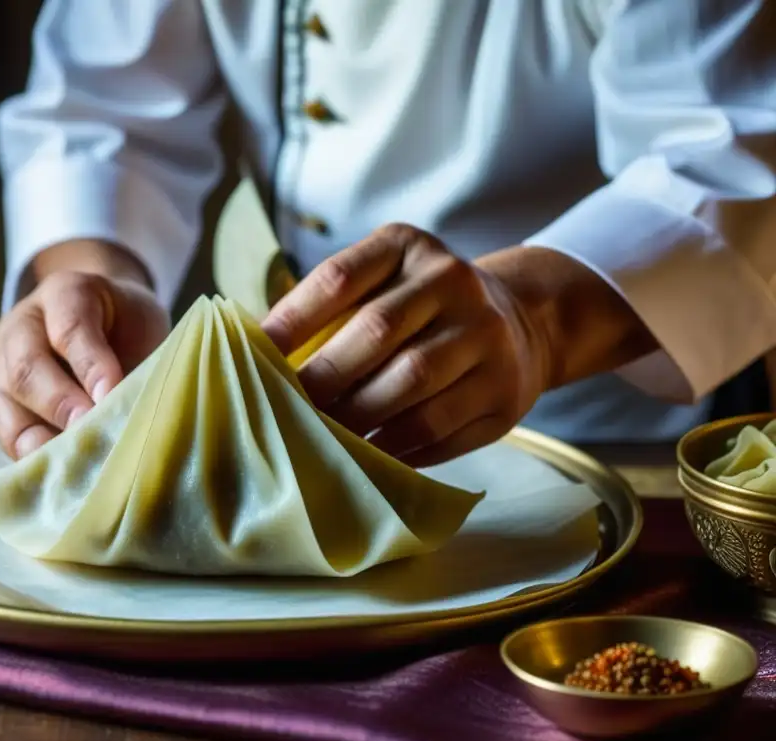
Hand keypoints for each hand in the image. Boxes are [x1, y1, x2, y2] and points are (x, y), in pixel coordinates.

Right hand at [0, 244, 168, 458]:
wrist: (105, 322)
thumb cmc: (128, 327)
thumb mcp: (144, 327)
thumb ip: (136, 364)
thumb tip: (133, 418)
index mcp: (65, 293)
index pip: (70, 327)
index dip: (90, 364)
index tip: (111, 395)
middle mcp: (22, 323)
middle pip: (25, 365)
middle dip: (58, 404)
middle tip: (88, 431)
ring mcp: (0, 361)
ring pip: (0, 399)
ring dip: (36, 436)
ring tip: (70, 461)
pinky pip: (0, 429)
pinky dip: (26, 454)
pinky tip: (55, 472)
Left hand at [261, 224, 554, 466]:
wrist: (522, 323)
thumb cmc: (421, 308)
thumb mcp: (384, 282)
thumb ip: (329, 309)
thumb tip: (255, 356)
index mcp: (409, 246)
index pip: (341, 277)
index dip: (293, 319)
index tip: (256, 356)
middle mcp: (454, 282)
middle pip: (377, 332)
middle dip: (323, 378)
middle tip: (285, 411)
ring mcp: (487, 337)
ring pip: (411, 385)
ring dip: (356, 419)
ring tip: (320, 440)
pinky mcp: (504, 393)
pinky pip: (440, 431)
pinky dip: (395, 449)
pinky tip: (366, 458)